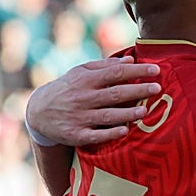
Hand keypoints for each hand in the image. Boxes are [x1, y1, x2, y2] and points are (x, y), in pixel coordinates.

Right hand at [25, 56, 161, 145]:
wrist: (39, 112)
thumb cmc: (68, 88)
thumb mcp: (80, 72)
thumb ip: (104, 66)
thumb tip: (130, 60)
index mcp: (86, 80)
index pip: (115, 73)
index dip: (136, 72)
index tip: (156, 71)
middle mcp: (83, 98)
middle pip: (114, 93)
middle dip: (137, 90)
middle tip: (157, 88)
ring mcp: (80, 117)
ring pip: (107, 115)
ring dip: (127, 113)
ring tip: (145, 111)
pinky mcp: (76, 135)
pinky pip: (95, 135)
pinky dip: (110, 133)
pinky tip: (124, 131)